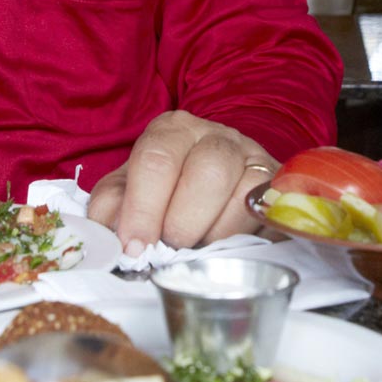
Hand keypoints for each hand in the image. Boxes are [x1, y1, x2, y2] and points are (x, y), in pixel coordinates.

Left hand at [85, 110, 275, 253]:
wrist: (216, 189)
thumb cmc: (166, 192)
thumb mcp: (129, 193)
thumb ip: (111, 208)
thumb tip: (107, 235)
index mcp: (171, 131)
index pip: (156, 160)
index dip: (143, 209)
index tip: (135, 247)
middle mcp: (215, 135)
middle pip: (205, 172)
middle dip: (181, 223)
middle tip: (168, 251)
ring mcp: (251, 157)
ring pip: (239, 193)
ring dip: (211, 233)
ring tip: (193, 248)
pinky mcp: (274, 185)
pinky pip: (262, 211)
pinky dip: (237, 236)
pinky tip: (219, 244)